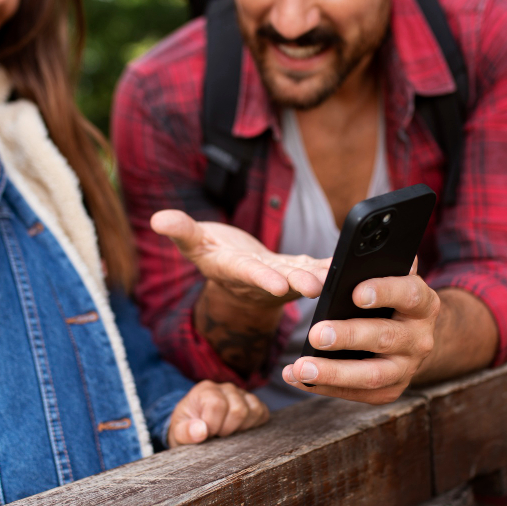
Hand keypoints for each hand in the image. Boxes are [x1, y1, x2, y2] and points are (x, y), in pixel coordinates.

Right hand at [151, 209, 329, 307]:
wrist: (234, 270)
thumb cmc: (212, 252)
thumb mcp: (194, 242)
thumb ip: (181, 230)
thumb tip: (157, 219)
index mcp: (234, 270)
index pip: (248, 275)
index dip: (261, 279)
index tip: (277, 285)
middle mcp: (261, 278)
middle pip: (280, 280)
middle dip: (297, 283)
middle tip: (315, 286)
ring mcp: (282, 275)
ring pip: (302, 275)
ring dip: (320, 276)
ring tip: (337, 274)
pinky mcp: (297, 268)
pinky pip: (316, 266)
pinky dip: (331, 264)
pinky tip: (349, 259)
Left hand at [167, 381, 269, 447]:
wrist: (194, 423)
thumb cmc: (187, 427)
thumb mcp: (178, 432)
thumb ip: (186, 432)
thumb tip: (201, 431)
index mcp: (205, 390)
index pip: (217, 405)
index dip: (213, 425)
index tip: (205, 434)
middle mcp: (225, 388)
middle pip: (238, 409)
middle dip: (227, 429)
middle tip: (216, 434)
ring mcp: (241, 394)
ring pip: (254, 410)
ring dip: (241, 428)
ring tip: (227, 431)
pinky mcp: (252, 402)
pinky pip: (263, 412)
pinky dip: (254, 425)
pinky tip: (239, 429)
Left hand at [282, 260, 439, 403]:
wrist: (412, 339)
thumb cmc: (392, 301)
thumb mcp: (395, 280)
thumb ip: (383, 264)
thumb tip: (371, 241)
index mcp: (423, 303)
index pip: (409, 294)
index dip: (384, 292)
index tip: (356, 292)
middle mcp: (420, 338)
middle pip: (385, 338)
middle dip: (348, 337)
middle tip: (315, 333)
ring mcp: (407, 369)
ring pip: (372, 375)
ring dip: (333, 373)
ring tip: (299, 367)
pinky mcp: (390, 391)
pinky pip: (356, 393)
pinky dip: (324, 386)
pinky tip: (296, 377)